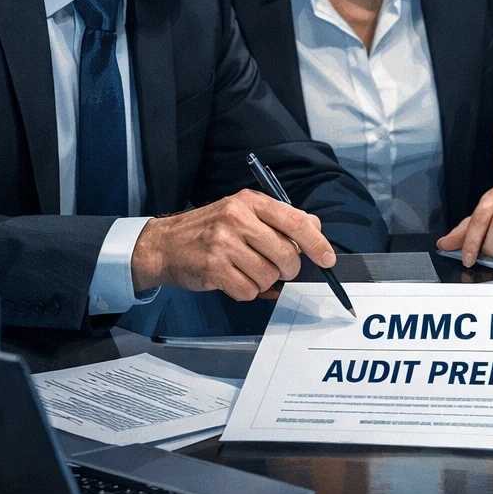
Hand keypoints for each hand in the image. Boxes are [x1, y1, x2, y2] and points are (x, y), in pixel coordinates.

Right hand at [131, 190, 335, 299]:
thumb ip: (279, 220)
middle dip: (290, 269)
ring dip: (266, 282)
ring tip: (250, 272)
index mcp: (250, 201)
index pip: (295, 221)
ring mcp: (223, 243)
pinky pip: (249, 291)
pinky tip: (236, 280)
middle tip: (282, 270)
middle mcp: (237, 218)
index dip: (316, 243)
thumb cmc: (210, 229)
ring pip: (269, 275)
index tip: (327, 259)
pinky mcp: (213, 268)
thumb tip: (316, 230)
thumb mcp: (243, 212)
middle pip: (286, 254)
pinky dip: (249, 292)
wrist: (165, 244)